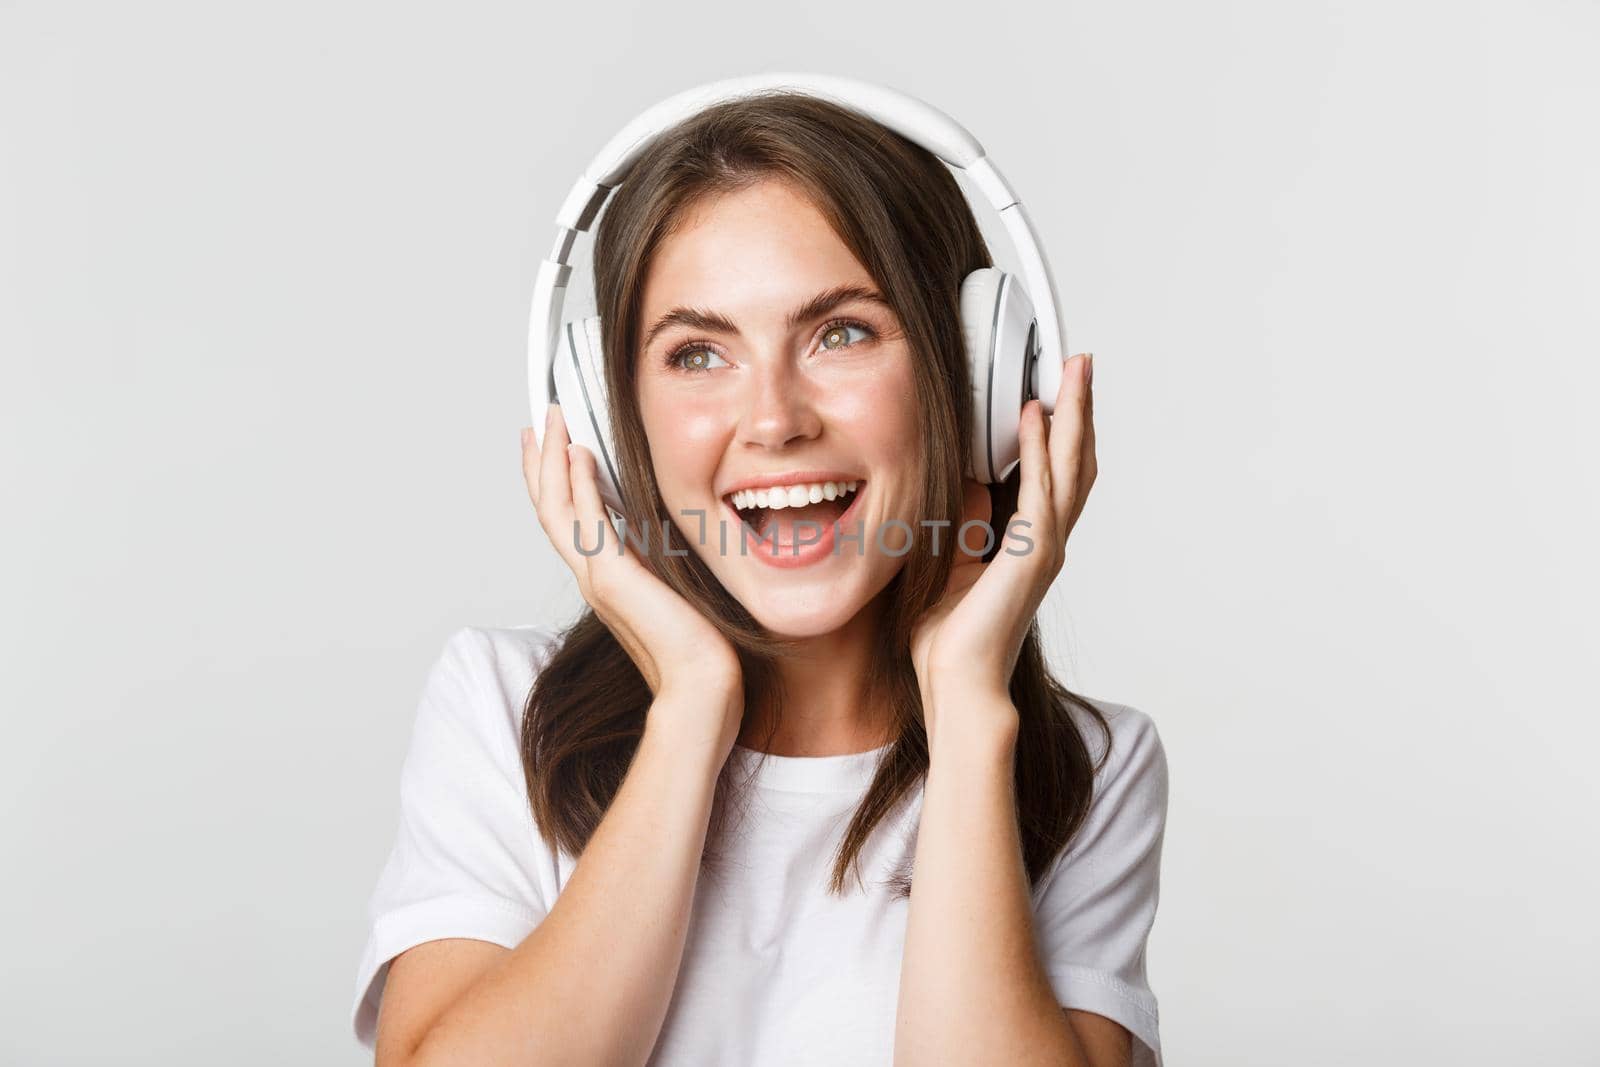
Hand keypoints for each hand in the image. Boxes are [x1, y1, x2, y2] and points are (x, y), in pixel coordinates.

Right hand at [523, 405, 743, 755]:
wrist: (701, 688)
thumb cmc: (697, 653)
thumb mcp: (674, 594)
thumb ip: (660, 568)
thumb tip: (666, 539)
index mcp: (605, 582)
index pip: (568, 522)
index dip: (556, 482)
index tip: (555, 448)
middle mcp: (592, 578)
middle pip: (549, 508)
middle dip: (543, 461)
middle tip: (541, 421)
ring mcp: (597, 578)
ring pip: (557, 508)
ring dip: (553, 460)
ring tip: (552, 421)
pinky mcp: (613, 578)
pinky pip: (587, 520)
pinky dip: (580, 484)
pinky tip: (579, 453)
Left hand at [909, 352, 1096, 749]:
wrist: (957, 682)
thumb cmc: (950, 636)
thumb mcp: (951, 557)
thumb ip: (964, 519)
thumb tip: (963, 479)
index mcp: (1030, 541)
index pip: (1055, 471)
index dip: (1061, 428)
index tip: (1056, 386)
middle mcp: (1047, 539)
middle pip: (1075, 459)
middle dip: (1080, 408)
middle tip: (1081, 362)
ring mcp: (1044, 546)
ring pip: (1070, 466)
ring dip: (1073, 415)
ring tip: (1073, 371)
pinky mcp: (1031, 554)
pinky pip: (1041, 490)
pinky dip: (1039, 449)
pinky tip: (1035, 416)